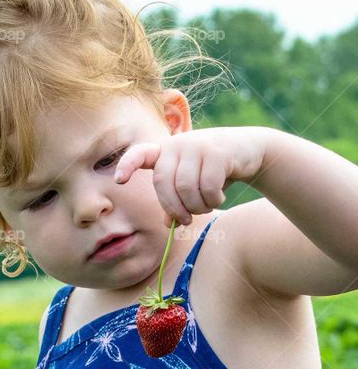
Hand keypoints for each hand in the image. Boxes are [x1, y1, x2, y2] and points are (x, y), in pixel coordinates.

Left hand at [113, 126, 267, 227]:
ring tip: (206, 207)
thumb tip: (167, 224)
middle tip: (186, 221)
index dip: (127, 165)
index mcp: (164, 151)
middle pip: (162, 183)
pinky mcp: (217, 151)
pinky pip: (208, 187)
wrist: (248, 150)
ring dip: (197, 207)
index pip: (139, 153)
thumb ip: (176, 202)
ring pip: (185, 188)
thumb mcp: (191, 184)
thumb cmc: (212, 171)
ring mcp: (196, 145)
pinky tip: (219, 198)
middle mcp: (176, 144)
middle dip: (173, 208)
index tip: (119, 180)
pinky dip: (213, 200)